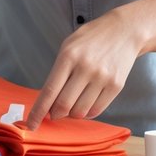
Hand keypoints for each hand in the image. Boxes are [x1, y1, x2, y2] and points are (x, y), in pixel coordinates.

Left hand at [25, 9, 144, 129]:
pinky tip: (83, 104)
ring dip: (71, 114)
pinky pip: (96, 110)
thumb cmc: (91, 39)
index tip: (30, 124)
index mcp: (68, 57)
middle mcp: (85, 68)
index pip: (49, 91)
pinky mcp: (116, 86)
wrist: (124, 31)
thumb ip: (58, 71)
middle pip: (64, 105)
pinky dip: (86, 113)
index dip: (38, 111)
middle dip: (54, 114)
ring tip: (71, 105)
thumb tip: (48, 101)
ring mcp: (102, 78)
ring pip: (80, 111)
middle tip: (53, 113)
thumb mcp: (68, 46)